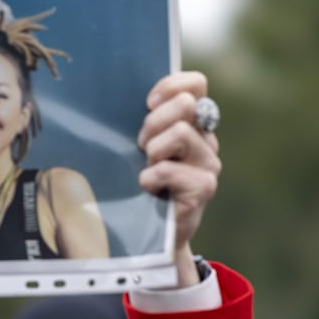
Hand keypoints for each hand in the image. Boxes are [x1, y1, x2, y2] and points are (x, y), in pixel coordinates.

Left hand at [137, 71, 220, 286]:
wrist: (154, 234)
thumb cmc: (140, 185)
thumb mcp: (138, 149)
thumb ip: (141, 123)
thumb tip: (110, 95)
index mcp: (192, 123)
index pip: (196, 84)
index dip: (171, 85)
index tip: (147, 103)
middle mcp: (206, 139)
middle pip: (185, 104)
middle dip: (153, 122)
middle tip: (141, 146)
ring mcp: (208, 163)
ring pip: (180, 133)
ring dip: (153, 150)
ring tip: (146, 168)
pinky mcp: (203, 187)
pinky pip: (171, 169)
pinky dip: (152, 177)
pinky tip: (147, 188)